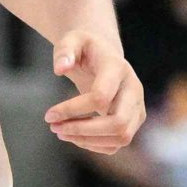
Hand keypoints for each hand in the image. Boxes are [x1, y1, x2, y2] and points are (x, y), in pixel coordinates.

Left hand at [44, 24, 146, 152]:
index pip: (101, 97)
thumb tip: (60, 69)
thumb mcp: (72, 41)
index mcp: (119, 68)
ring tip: (60, 132)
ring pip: (120, 137)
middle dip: (83, 130)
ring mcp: (137, 108)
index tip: (49, 114)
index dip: (73, 109)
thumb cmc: (85, 49)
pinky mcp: (133, 122)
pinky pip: (116, 144)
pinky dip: (93, 145)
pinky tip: (73, 135)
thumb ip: (64, 51)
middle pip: (118, 123)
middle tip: (55, 128)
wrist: (103, 56)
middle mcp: (134, 90)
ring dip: (87, 140)